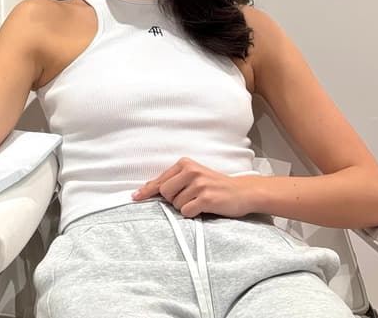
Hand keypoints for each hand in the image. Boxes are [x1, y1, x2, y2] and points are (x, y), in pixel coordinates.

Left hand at [132, 158, 256, 217]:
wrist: (243, 192)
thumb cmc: (216, 186)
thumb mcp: (194, 177)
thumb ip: (174, 181)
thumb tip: (148, 188)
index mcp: (185, 164)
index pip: (160, 180)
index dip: (146, 190)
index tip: (135, 197)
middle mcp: (191, 171)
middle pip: (165, 193)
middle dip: (173, 200)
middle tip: (190, 198)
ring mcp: (199, 184)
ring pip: (176, 204)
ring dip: (186, 207)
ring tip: (200, 202)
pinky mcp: (206, 197)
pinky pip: (186, 211)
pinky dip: (192, 213)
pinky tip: (204, 208)